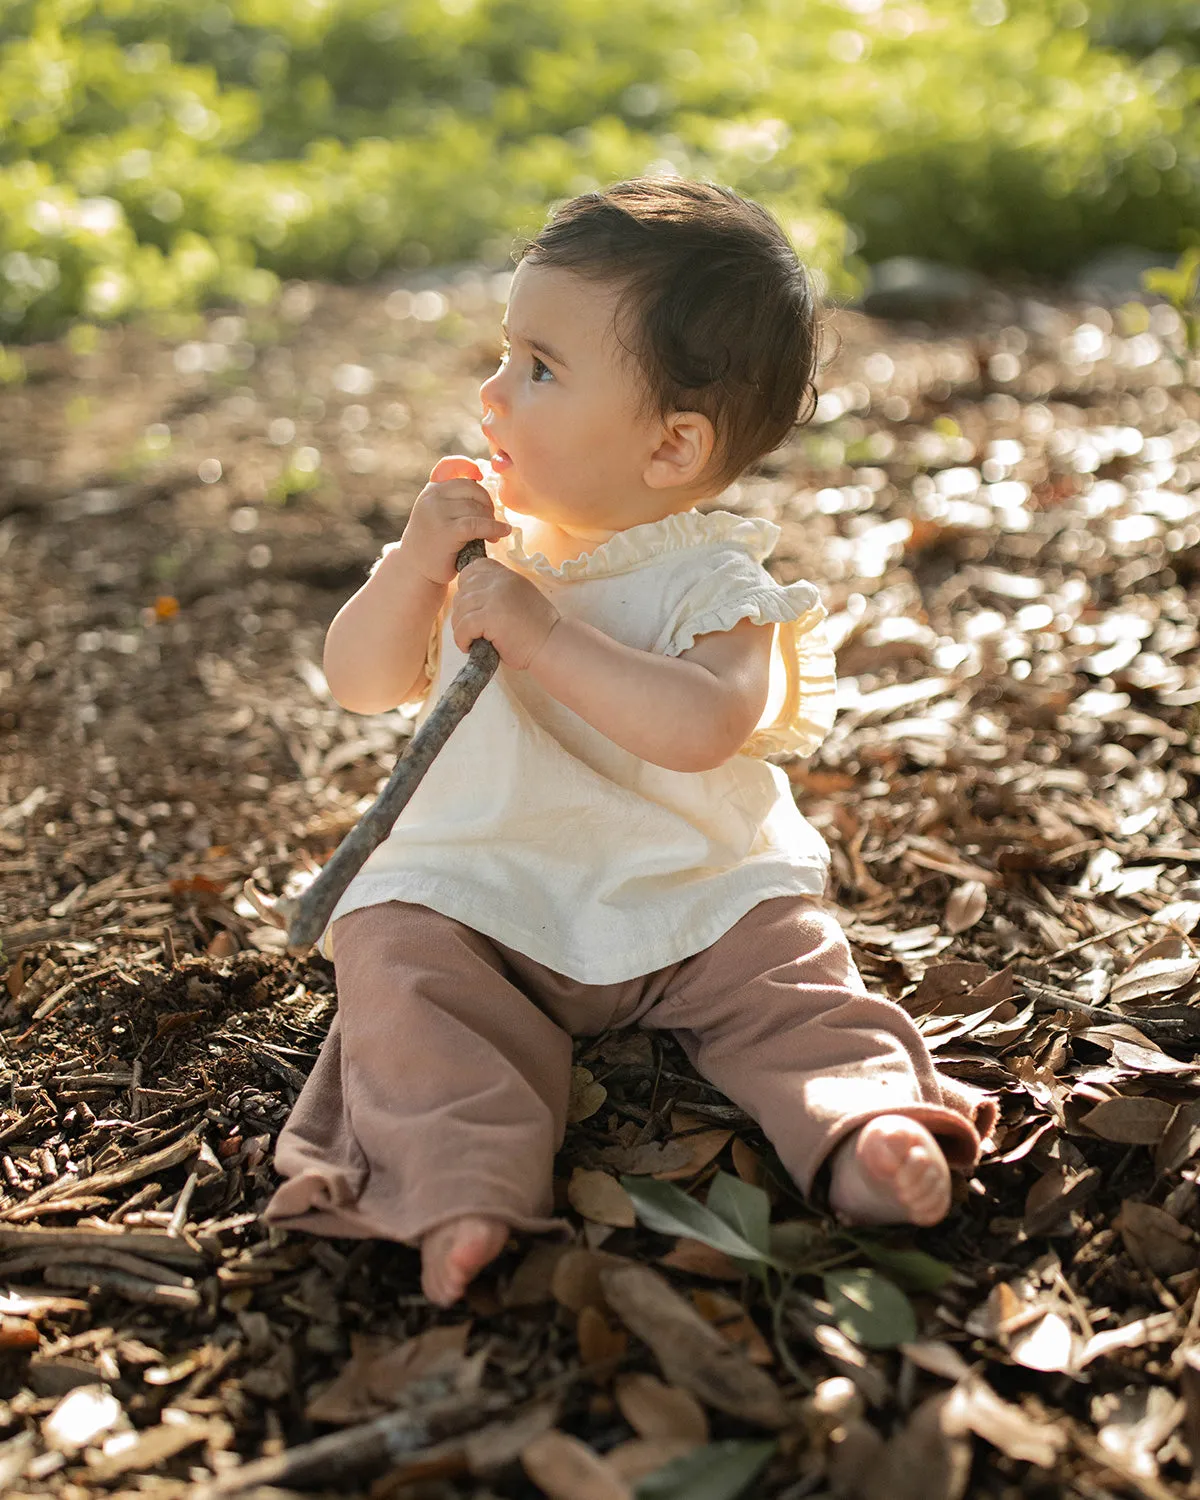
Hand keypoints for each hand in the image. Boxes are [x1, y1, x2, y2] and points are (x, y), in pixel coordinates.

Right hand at [395, 455, 511, 587]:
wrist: (415, 569)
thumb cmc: (433, 542)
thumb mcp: (438, 514)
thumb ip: (452, 498)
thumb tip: (481, 480)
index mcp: (431, 490)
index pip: (451, 465)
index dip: (470, 467)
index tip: (482, 477)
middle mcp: (432, 497)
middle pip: (472, 489)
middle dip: (487, 503)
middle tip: (491, 520)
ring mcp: (438, 513)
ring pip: (477, 508)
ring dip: (491, 520)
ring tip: (493, 534)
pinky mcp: (447, 531)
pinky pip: (478, 524)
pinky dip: (494, 528)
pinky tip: (501, 533)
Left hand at [451, 558, 559, 668]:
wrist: (551, 645)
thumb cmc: (535, 630)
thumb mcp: (519, 598)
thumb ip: (499, 592)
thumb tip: (470, 598)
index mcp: (507, 576)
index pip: (474, 569)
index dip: (466, 587)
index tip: (472, 607)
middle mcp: (499, 582)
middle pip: (463, 590)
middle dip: (462, 612)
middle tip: (470, 629)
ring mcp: (494, 597)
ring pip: (460, 609)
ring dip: (461, 628)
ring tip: (471, 639)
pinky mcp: (490, 616)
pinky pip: (463, 626)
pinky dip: (462, 639)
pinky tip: (471, 646)